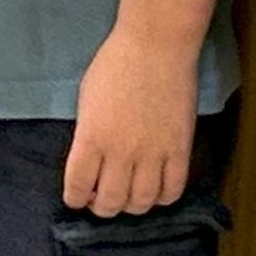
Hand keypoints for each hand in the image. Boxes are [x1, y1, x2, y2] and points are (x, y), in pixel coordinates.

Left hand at [64, 35, 199, 215]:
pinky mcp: (180, 151)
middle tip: (100, 201)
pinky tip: (155, 191)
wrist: (155, 48)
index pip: (78, 185)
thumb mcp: (86, 100)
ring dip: (132, 207)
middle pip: (111, 202)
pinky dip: (163, 198)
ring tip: (127, 197)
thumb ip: (88, 135)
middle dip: (101, 208)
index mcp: (90, 138)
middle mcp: (121, 152)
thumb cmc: (114, 65)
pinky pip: (173, 190)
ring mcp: (153, 154)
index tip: (76, 199)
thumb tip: (90, 162)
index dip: (75, 198)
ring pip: (142, 202)